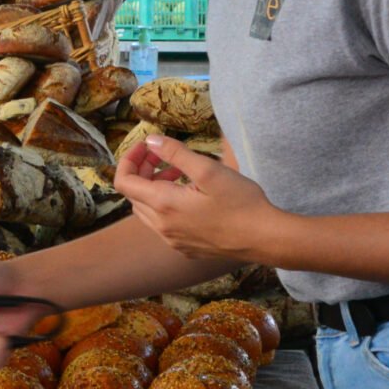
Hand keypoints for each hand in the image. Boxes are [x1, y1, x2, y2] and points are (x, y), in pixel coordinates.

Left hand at [115, 135, 284, 263]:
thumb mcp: (208, 169)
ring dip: (154, 189)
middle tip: (164, 156)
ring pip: (147, 211)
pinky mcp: (185, 248)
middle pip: (134, 196)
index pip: (124, 182)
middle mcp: (162, 227)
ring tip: (178, 173)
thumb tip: (150, 140)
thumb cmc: (240, 202)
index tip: (146, 146)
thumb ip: (175, 153)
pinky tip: (189, 197)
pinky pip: (163, 225)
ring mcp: (173, 240)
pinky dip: (165, 206)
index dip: (129, 159)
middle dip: (143, 171)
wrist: (264, 238)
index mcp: (163, 205)